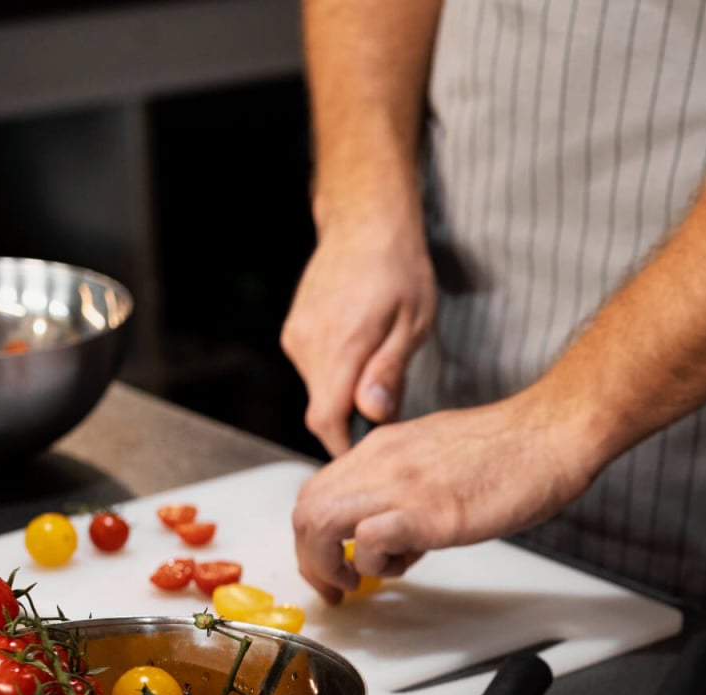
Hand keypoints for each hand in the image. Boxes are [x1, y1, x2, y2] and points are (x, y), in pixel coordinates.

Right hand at [281, 213, 435, 455]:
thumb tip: (372, 413)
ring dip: (346, 397)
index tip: (369, 459)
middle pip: (321, 411)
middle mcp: (309, 344)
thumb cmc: (400, 272)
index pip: (327, 419)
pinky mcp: (293, 331)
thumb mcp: (412, 325)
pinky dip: (336, 376)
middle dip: (352, 425)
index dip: (346, 447)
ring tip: (381, 376)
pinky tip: (362, 356)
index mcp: (341, 345)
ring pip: (318, 391)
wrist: (365, 225)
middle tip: (389, 418)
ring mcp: (297, 337)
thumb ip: (389, 371)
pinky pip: (313, 370)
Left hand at [290, 386, 609, 602]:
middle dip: (310, 558)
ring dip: (327, 565)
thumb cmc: (515, 448)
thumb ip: (411, 485)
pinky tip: (403, 566)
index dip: (314, 535)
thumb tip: (400, 527)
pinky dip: (373, 565)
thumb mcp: (442, 457)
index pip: (319, 489)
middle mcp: (382, 461)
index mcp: (384, 447)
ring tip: (357, 582)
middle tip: (334, 585)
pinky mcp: (429, 512)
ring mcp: (402, 485)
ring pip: (319, 521)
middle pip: (306, 508)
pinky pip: (368, 541)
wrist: (552, 434)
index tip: (333, 563)